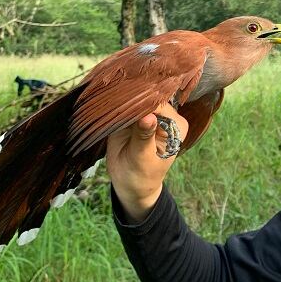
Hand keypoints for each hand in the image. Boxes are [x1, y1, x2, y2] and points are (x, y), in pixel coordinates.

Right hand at [106, 102, 189, 222]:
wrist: (131, 185)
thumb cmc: (141, 175)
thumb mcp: (142, 159)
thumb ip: (144, 137)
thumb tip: (148, 117)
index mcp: (175, 125)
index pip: (159, 104)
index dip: (142, 100)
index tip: (125, 99)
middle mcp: (165, 116)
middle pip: (147, 97)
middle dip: (131, 96)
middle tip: (112, 95)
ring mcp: (148, 114)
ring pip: (134, 98)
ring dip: (121, 97)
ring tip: (107, 97)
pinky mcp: (132, 116)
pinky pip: (124, 105)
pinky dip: (115, 103)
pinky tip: (105, 101)